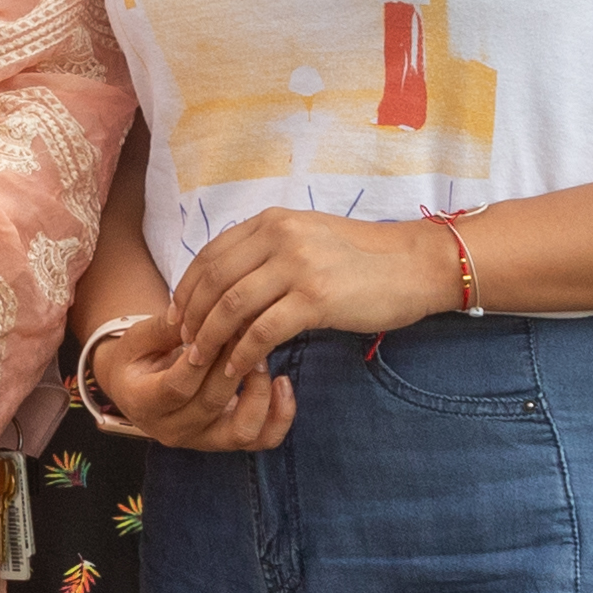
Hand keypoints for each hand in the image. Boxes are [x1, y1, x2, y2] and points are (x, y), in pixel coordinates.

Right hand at [80, 315, 299, 458]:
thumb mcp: (138, 337)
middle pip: (212, 403)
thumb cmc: (137, 358)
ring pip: (242, 430)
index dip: (202, 359)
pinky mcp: (226, 442)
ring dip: (258, 391)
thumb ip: (164, 327)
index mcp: (144, 404)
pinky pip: (262, 439)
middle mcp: (172, 431)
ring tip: (262, 358)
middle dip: (234, 362)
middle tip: (248, 328)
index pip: (178, 387)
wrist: (136, 388)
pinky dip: (280, 417)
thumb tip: (196, 313)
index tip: (219, 328)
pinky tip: (282, 383)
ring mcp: (201, 441)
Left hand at [139, 209, 458, 418]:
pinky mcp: (315, 298)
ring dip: (209, 339)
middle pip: (214, 280)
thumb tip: (228, 284)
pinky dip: (242, 354)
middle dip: (191, 317)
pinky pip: (263, 331)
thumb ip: (268, 252)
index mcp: (272, 221)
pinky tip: (235, 371)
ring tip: (199, 363)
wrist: (416, 264)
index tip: (176, 317)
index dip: (187, 289)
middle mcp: (279, 236)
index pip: (210, 254)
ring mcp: (297, 265)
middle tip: (182, 346)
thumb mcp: (308, 239)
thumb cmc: (363, 258)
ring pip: (231, 306)